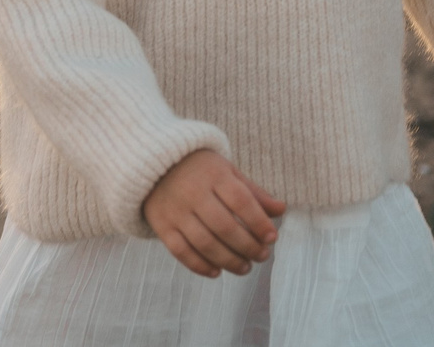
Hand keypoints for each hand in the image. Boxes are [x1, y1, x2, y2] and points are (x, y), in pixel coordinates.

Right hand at [142, 149, 284, 277]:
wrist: (152, 162)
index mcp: (212, 174)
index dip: (259, 222)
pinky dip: (200, 266)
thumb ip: (253, 192)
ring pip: (205, 243)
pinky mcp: (161, 224)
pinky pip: (181, 251)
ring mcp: (174, 210)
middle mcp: (192, 192)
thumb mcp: (226, 171)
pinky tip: (216, 272)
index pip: (240, 201)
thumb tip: (281, 210)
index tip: (272, 237)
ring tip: (245, 267)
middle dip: (248, 247)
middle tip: (262, 256)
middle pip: (224, 226)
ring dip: (229, 261)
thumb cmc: (198, 168)